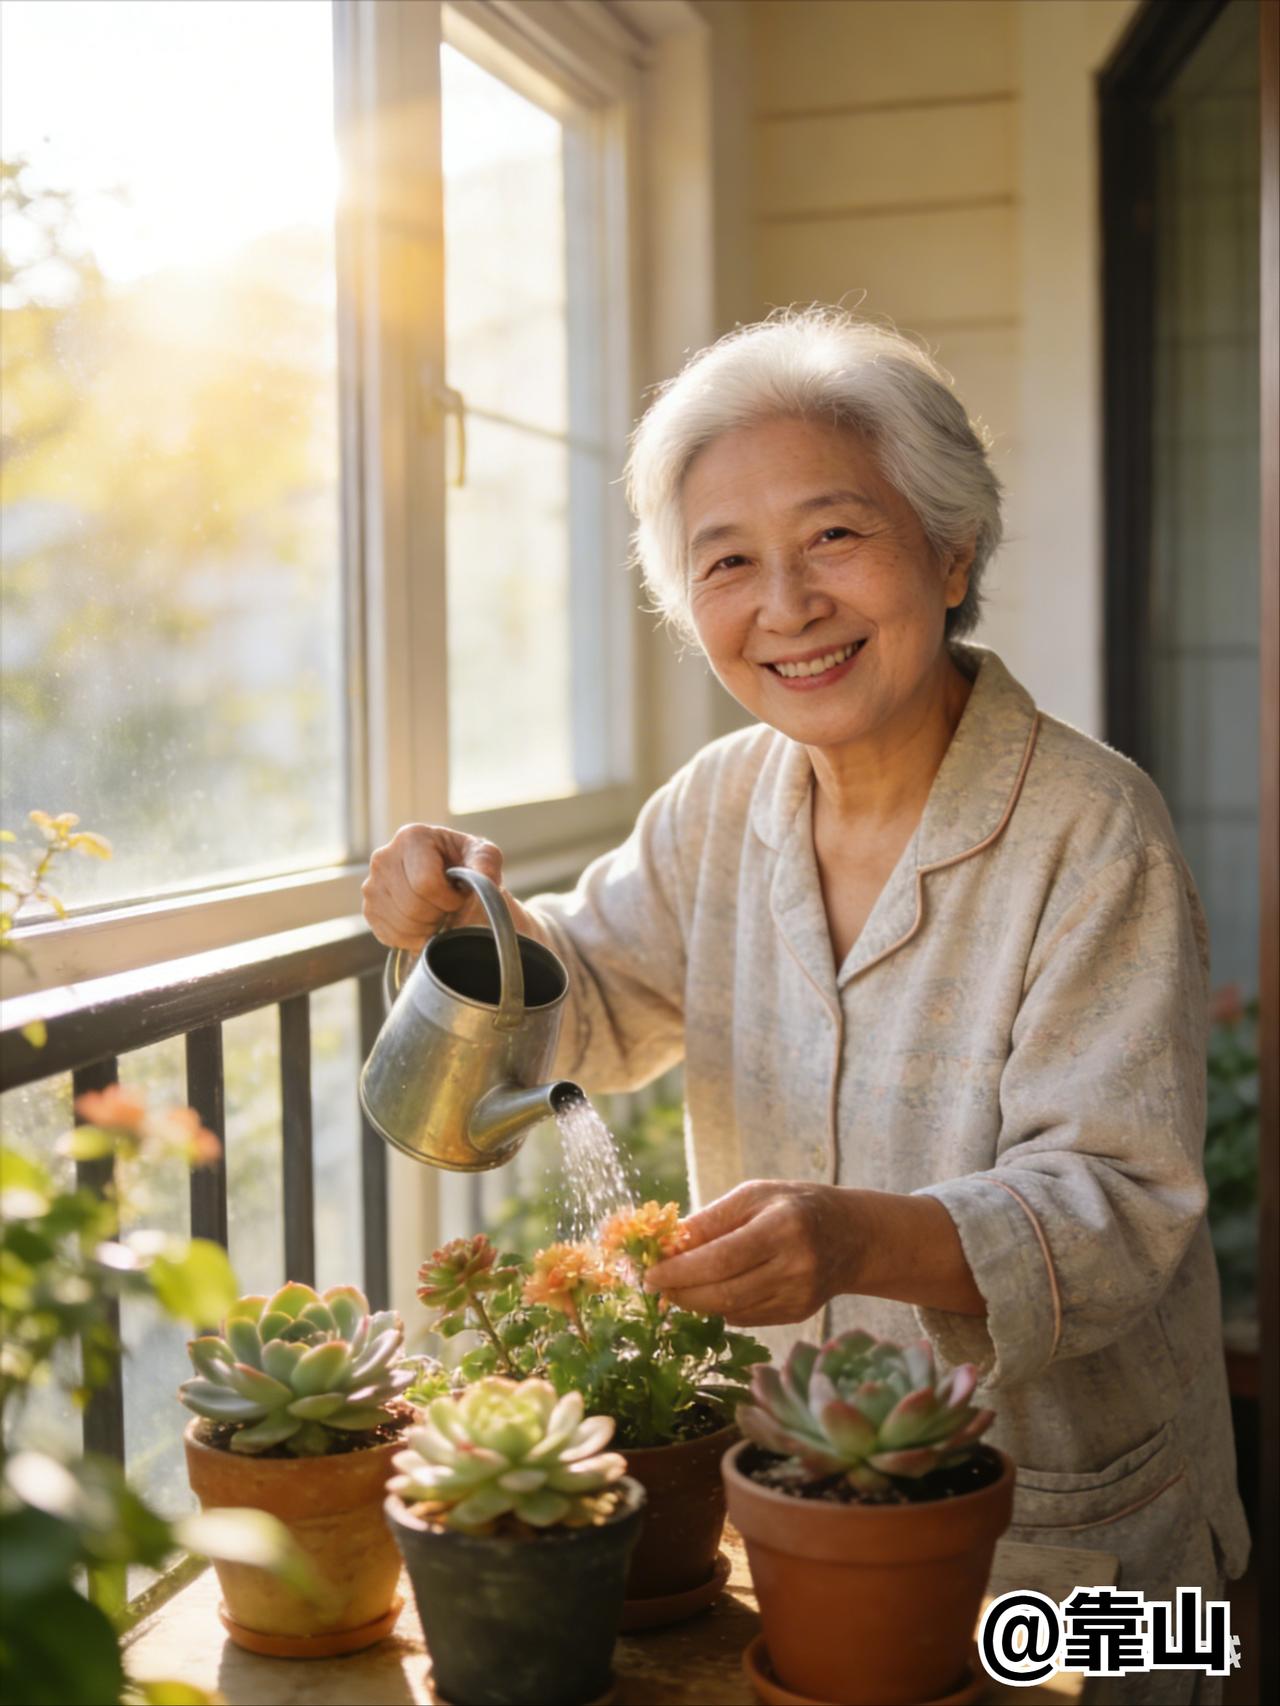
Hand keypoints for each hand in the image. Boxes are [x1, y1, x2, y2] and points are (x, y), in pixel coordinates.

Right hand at [361, 825, 509, 949]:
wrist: (449, 879)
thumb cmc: (466, 864)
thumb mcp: (483, 856)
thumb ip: (486, 863)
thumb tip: (483, 877)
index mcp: (412, 838)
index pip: (425, 883)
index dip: (449, 899)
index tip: (459, 896)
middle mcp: (384, 858)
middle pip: (412, 906)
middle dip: (440, 915)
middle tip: (449, 908)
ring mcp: (372, 885)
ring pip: (402, 924)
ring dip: (428, 928)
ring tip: (438, 914)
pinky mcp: (369, 910)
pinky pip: (391, 936)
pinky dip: (413, 938)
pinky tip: (424, 924)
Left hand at [643, 1180, 859, 1326]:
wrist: (852, 1235)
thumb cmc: (794, 1205)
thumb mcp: (754, 1196)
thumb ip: (710, 1220)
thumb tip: (665, 1244)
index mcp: (783, 1227)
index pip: (722, 1258)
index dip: (681, 1270)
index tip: (649, 1272)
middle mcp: (795, 1267)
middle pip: (724, 1292)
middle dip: (680, 1292)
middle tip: (653, 1286)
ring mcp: (799, 1296)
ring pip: (731, 1311)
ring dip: (694, 1303)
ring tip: (674, 1288)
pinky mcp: (797, 1314)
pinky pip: (745, 1318)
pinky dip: (719, 1307)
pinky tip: (709, 1291)